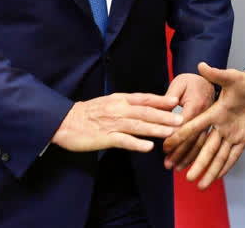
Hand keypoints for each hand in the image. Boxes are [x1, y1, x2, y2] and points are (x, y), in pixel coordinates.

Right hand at [51, 92, 180, 152]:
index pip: (144, 98)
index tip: (176, 101)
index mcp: (119, 100)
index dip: (160, 100)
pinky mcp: (104, 137)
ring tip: (171, 133)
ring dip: (155, 129)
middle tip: (181, 119)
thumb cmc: (87, 113)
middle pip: (145, 112)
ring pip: (137, 125)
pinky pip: (123, 141)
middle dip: (164, 116)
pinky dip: (136, 143)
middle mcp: (118, 109)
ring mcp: (111, 123)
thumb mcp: (109, 102)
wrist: (63, 121)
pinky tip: (148, 147)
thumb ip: (126, 104)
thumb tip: (146, 106)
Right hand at [162, 62, 244, 187]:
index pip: (193, 127)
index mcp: (214, 113)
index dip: (180, 136)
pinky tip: (216, 177)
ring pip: (218, 156)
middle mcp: (220, 126)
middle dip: (194, 161)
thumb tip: (201, 65)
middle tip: (180, 174)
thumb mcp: (232, 77)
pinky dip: (225, 166)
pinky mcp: (243, 138)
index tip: (166, 146)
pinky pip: (233, 155)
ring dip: (208, 170)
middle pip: (204, 147)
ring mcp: (231, 134)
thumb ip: (217, 74)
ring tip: (198, 185)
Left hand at [162, 72, 215, 163]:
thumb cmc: (192, 81)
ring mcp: (213, 123)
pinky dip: (200, 155)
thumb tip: (160, 110)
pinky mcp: (216, 127)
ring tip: (177, 168)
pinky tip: (192, 163)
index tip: (164, 148)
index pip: (185, 126)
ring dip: (189, 158)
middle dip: (181, 154)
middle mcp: (207, 116)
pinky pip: (207, 143)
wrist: (208, 80)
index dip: (175, 138)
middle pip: (194, 139)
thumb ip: (169, 97)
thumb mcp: (179, 83)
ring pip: (201, 144)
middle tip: (169, 165)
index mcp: (198, 105)